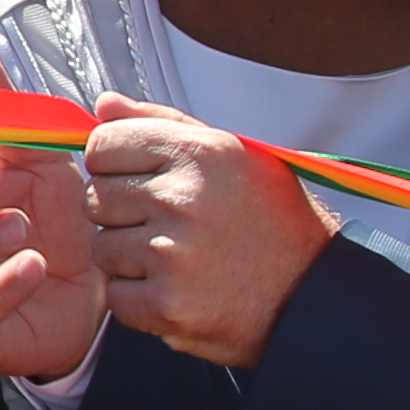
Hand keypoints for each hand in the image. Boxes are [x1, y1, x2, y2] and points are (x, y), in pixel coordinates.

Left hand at [85, 102, 339, 360]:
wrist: (313, 294)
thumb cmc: (270, 219)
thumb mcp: (231, 154)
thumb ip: (163, 124)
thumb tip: (103, 104)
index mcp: (199, 153)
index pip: (102, 145)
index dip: (113, 163)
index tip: (136, 179)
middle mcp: (182, 199)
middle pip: (97, 198)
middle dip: (122, 212)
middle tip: (168, 225)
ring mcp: (172, 255)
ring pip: (102, 248)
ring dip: (130, 258)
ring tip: (178, 258)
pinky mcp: (167, 305)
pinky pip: (116, 295)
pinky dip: (139, 298)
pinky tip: (178, 289)